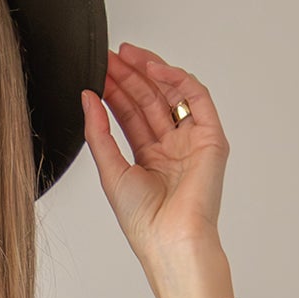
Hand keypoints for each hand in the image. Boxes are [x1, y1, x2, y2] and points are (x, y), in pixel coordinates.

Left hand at [81, 45, 235, 297]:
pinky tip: (154, 68)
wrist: (172, 242)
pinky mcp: (211, 138)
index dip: (115, 90)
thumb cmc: (145, 223)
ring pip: (172, 94)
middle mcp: (172, 148)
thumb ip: (98, 133)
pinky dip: (177, 79)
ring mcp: (192, 141)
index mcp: (149, 159)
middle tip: (109, 56)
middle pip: (150, 100)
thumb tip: (87, 97)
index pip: (130, 115)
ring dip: (150, 71)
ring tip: (127, 55)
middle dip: (130, 76)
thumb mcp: (110, 171)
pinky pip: (196, 98)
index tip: (97, 70)